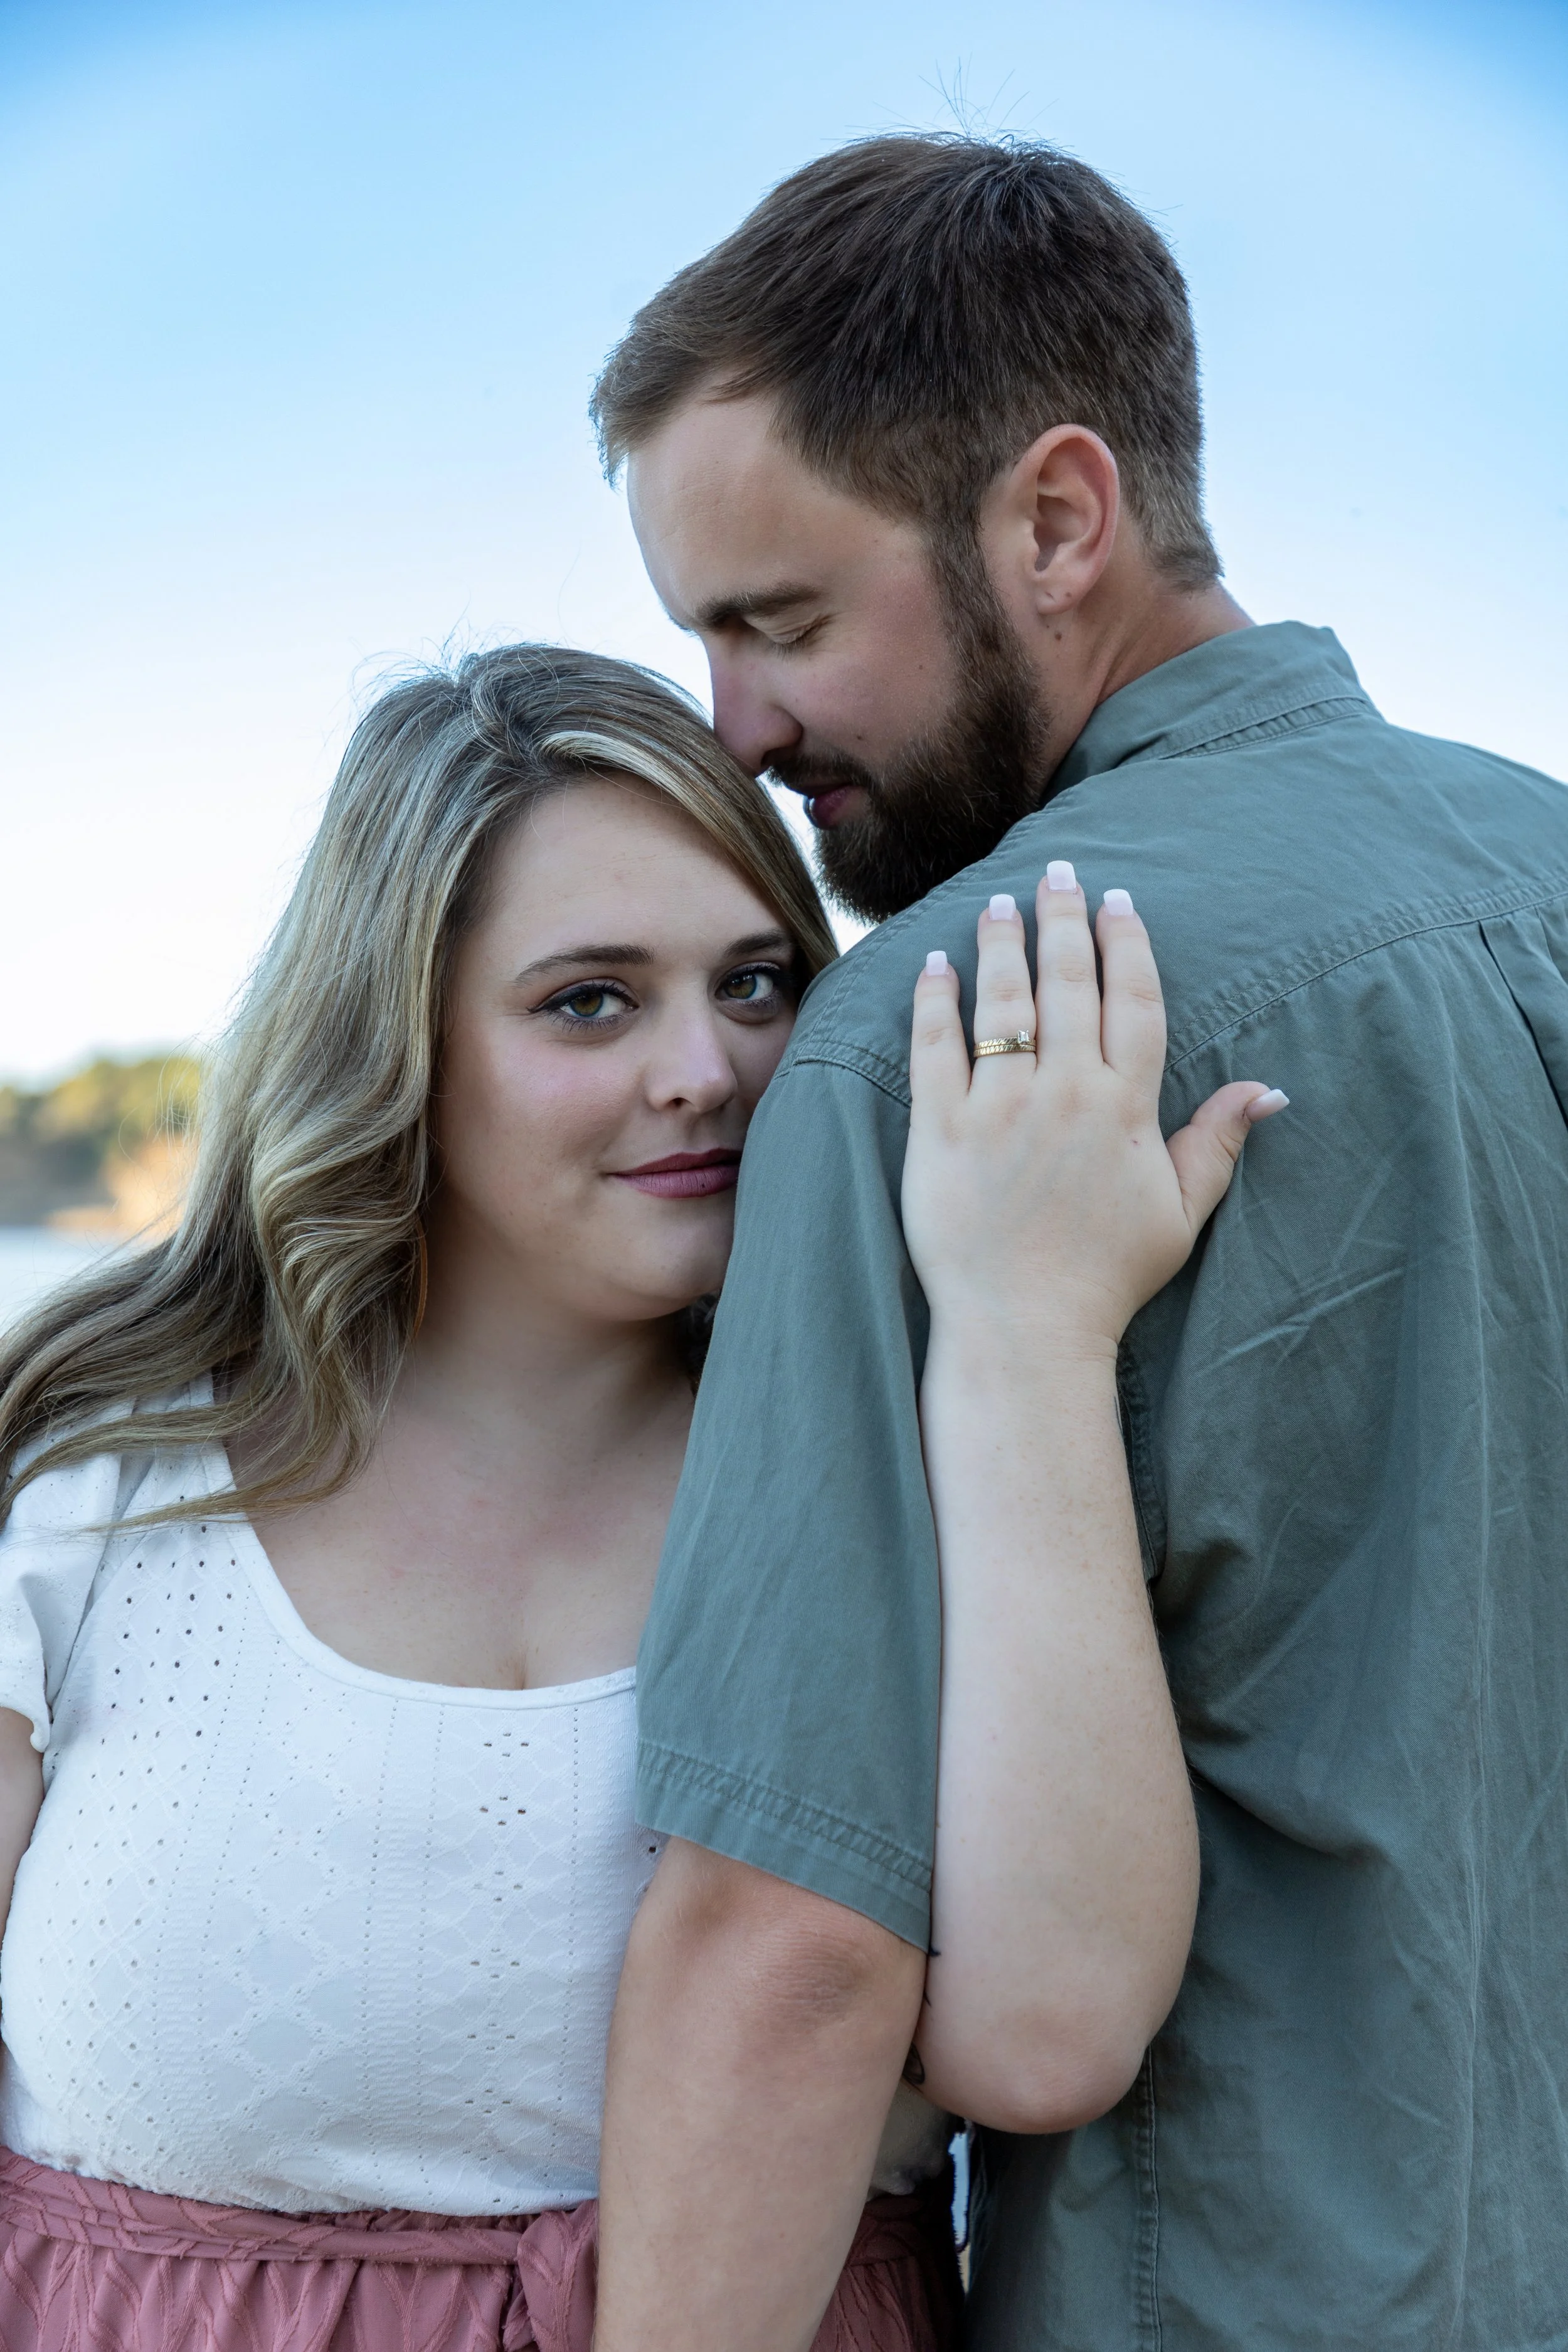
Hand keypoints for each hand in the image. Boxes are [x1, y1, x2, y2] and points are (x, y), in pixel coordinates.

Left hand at [901, 864, 1287, 1355]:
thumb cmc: (1106, 1278)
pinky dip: (935, 1000)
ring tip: (999, 903)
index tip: (1119, 904)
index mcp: (1124, 1107)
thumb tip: (1271, 1091)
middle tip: (1058, 873)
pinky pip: (934, 1048)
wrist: (1025, 1329)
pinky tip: (936, 964)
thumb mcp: (1180, 1213)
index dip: (1127, 945)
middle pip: (1069, 984)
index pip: (1133, 1002)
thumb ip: (1217, 1143)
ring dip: (1002, 944)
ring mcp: (998, 1108)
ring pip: (1003, 1003)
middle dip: (1064, 920)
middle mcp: (1064, 1093)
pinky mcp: (938, 1130)